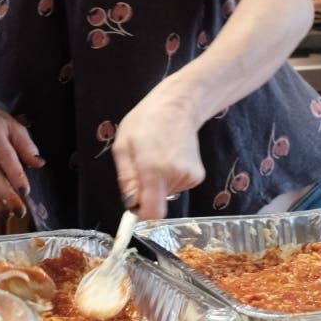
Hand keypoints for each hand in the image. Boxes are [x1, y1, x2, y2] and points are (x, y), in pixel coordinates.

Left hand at [111, 81, 205, 219]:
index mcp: (153, 170)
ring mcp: (190, 177)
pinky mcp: (197, 177)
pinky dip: (170, 178)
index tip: (134, 204)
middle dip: (145, 191)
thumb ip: (126, 179)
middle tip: (142, 165)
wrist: (178, 105)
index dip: (141, 214)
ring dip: (158, 183)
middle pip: (156, 203)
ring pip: (166, 195)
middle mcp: (175, 176)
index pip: (152, 214)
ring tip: (157, 156)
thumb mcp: (122, 147)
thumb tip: (131, 205)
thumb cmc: (146, 121)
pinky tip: (169, 158)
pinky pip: (176, 187)